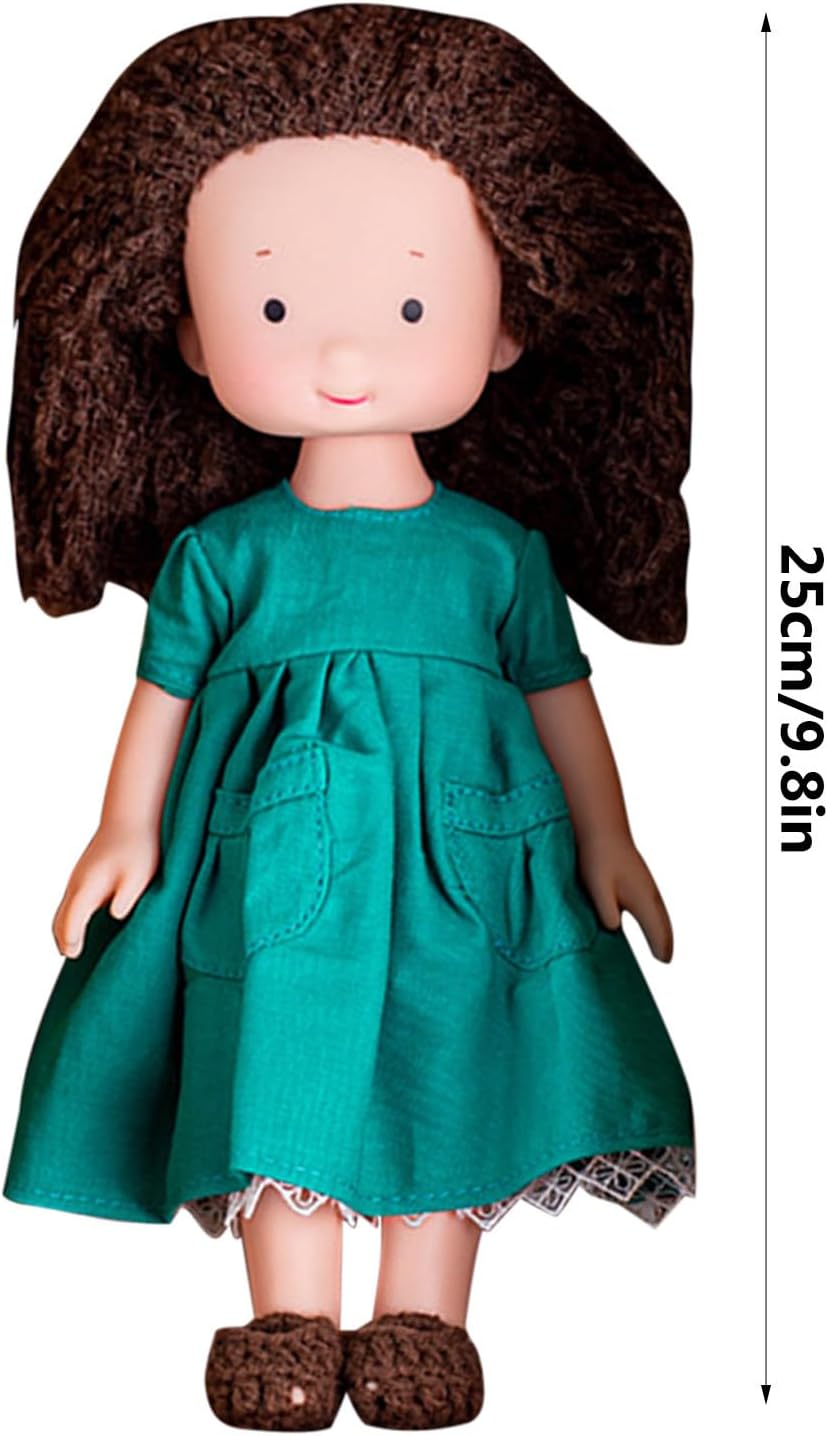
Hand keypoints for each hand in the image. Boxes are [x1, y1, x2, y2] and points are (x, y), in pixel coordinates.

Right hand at [51, 821, 159, 959]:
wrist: (133, 816)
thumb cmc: (140, 848)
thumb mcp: (140, 875)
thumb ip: (126, 898)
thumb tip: (114, 915)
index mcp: (87, 887)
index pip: (70, 922)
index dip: (71, 941)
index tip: (75, 955)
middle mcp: (76, 884)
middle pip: (59, 920)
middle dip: (64, 940)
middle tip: (73, 956)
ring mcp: (78, 878)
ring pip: (63, 911)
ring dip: (66, 929)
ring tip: (77, 947)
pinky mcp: (84, 874)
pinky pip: (72, 902)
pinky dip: (72, 918)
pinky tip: (87, 925)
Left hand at [577, 834, 672, 962]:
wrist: (600, 830)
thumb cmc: (598, 859)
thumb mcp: (598, 888)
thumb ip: (607, 911)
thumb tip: (614, 929)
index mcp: (644, 900)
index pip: (659, 932)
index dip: (662, 948)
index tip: (663, 962)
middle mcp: (650, 895)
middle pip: (664, 924)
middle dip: (665, 942)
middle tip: (666, 958)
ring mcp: (646, 887)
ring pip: (659, 914)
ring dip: (661, 931)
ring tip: (661, 947)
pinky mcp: (639, 882)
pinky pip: (653, 907)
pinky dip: (655, 919)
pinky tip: (649, 921)